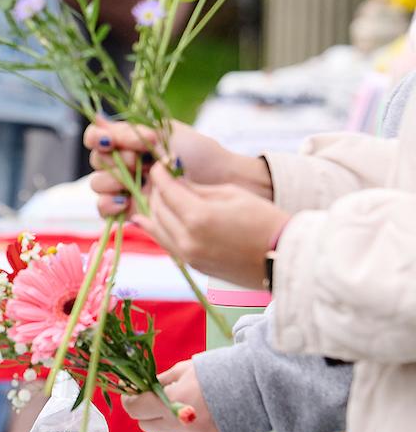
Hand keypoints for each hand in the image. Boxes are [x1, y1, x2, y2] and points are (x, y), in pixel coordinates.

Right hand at [85, 116, 270, 217]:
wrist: (222, 181)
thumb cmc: (199, 154)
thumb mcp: (165, 134)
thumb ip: (131, 131)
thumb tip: (99, 121)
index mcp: (132, 140)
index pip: (97, 136)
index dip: (98, 138)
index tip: (111, 141)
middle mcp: (127, 162)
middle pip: (96, 160)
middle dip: (113, 160)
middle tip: (137, 162)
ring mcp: (128, 187)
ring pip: (98, 185)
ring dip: (111, 182)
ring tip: (135, 183)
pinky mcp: (134, 210)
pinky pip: (106, 210)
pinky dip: (109, 206)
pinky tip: (125, 202)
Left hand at [121, 362, 225, 431]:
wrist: (254, 388)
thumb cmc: (218, 373)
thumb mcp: (184, 369)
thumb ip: (161, 381)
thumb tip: (144, 387)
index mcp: (169, 402)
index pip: (135, 408)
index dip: (131, 401)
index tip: (133, 396)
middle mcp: (178, 425)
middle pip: (146, 425)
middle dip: (147, 412)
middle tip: (157, 402)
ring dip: (165, 426)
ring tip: (180, 412)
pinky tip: (190, 427)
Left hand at [141, 164, 289, 289]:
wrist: (284, 257)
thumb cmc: (264, 219)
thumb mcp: (231, 194)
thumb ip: (198, 189)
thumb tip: (176, 183)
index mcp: (198, 217)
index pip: (167, 190)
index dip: (160, 174)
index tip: (159, 165)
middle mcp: (187, 239)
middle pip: (158, 209)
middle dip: (157, 191)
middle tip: (162, 179)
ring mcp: (189, 256)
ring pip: (158, 228)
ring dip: (155, 210)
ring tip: (156, 196)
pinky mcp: (194, 266)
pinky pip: (167, 244)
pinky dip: (158, 230)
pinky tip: (146, 221)